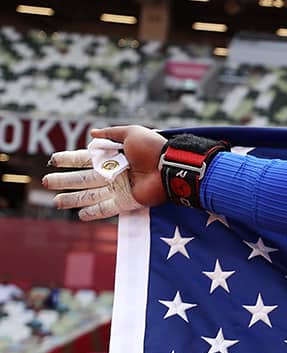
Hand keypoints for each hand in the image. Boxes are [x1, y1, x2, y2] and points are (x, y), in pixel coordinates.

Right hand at [43, 125, 165, 219]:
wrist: (170, 166)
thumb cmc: (153, 147)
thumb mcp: (131, 133)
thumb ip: (111, 134)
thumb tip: (91, 134)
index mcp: (112, 156)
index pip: (84, 159)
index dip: (68, 160)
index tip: (53, 160)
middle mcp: (113, 173)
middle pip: (82, 178)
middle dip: (64, 181)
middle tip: (46, 182)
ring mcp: (119, 188)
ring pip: (90, 195)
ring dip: (72, 199)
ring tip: (56, 202)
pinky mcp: (127, 201)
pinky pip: (107, 208)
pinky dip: (93, 212)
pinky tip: (80, 216)